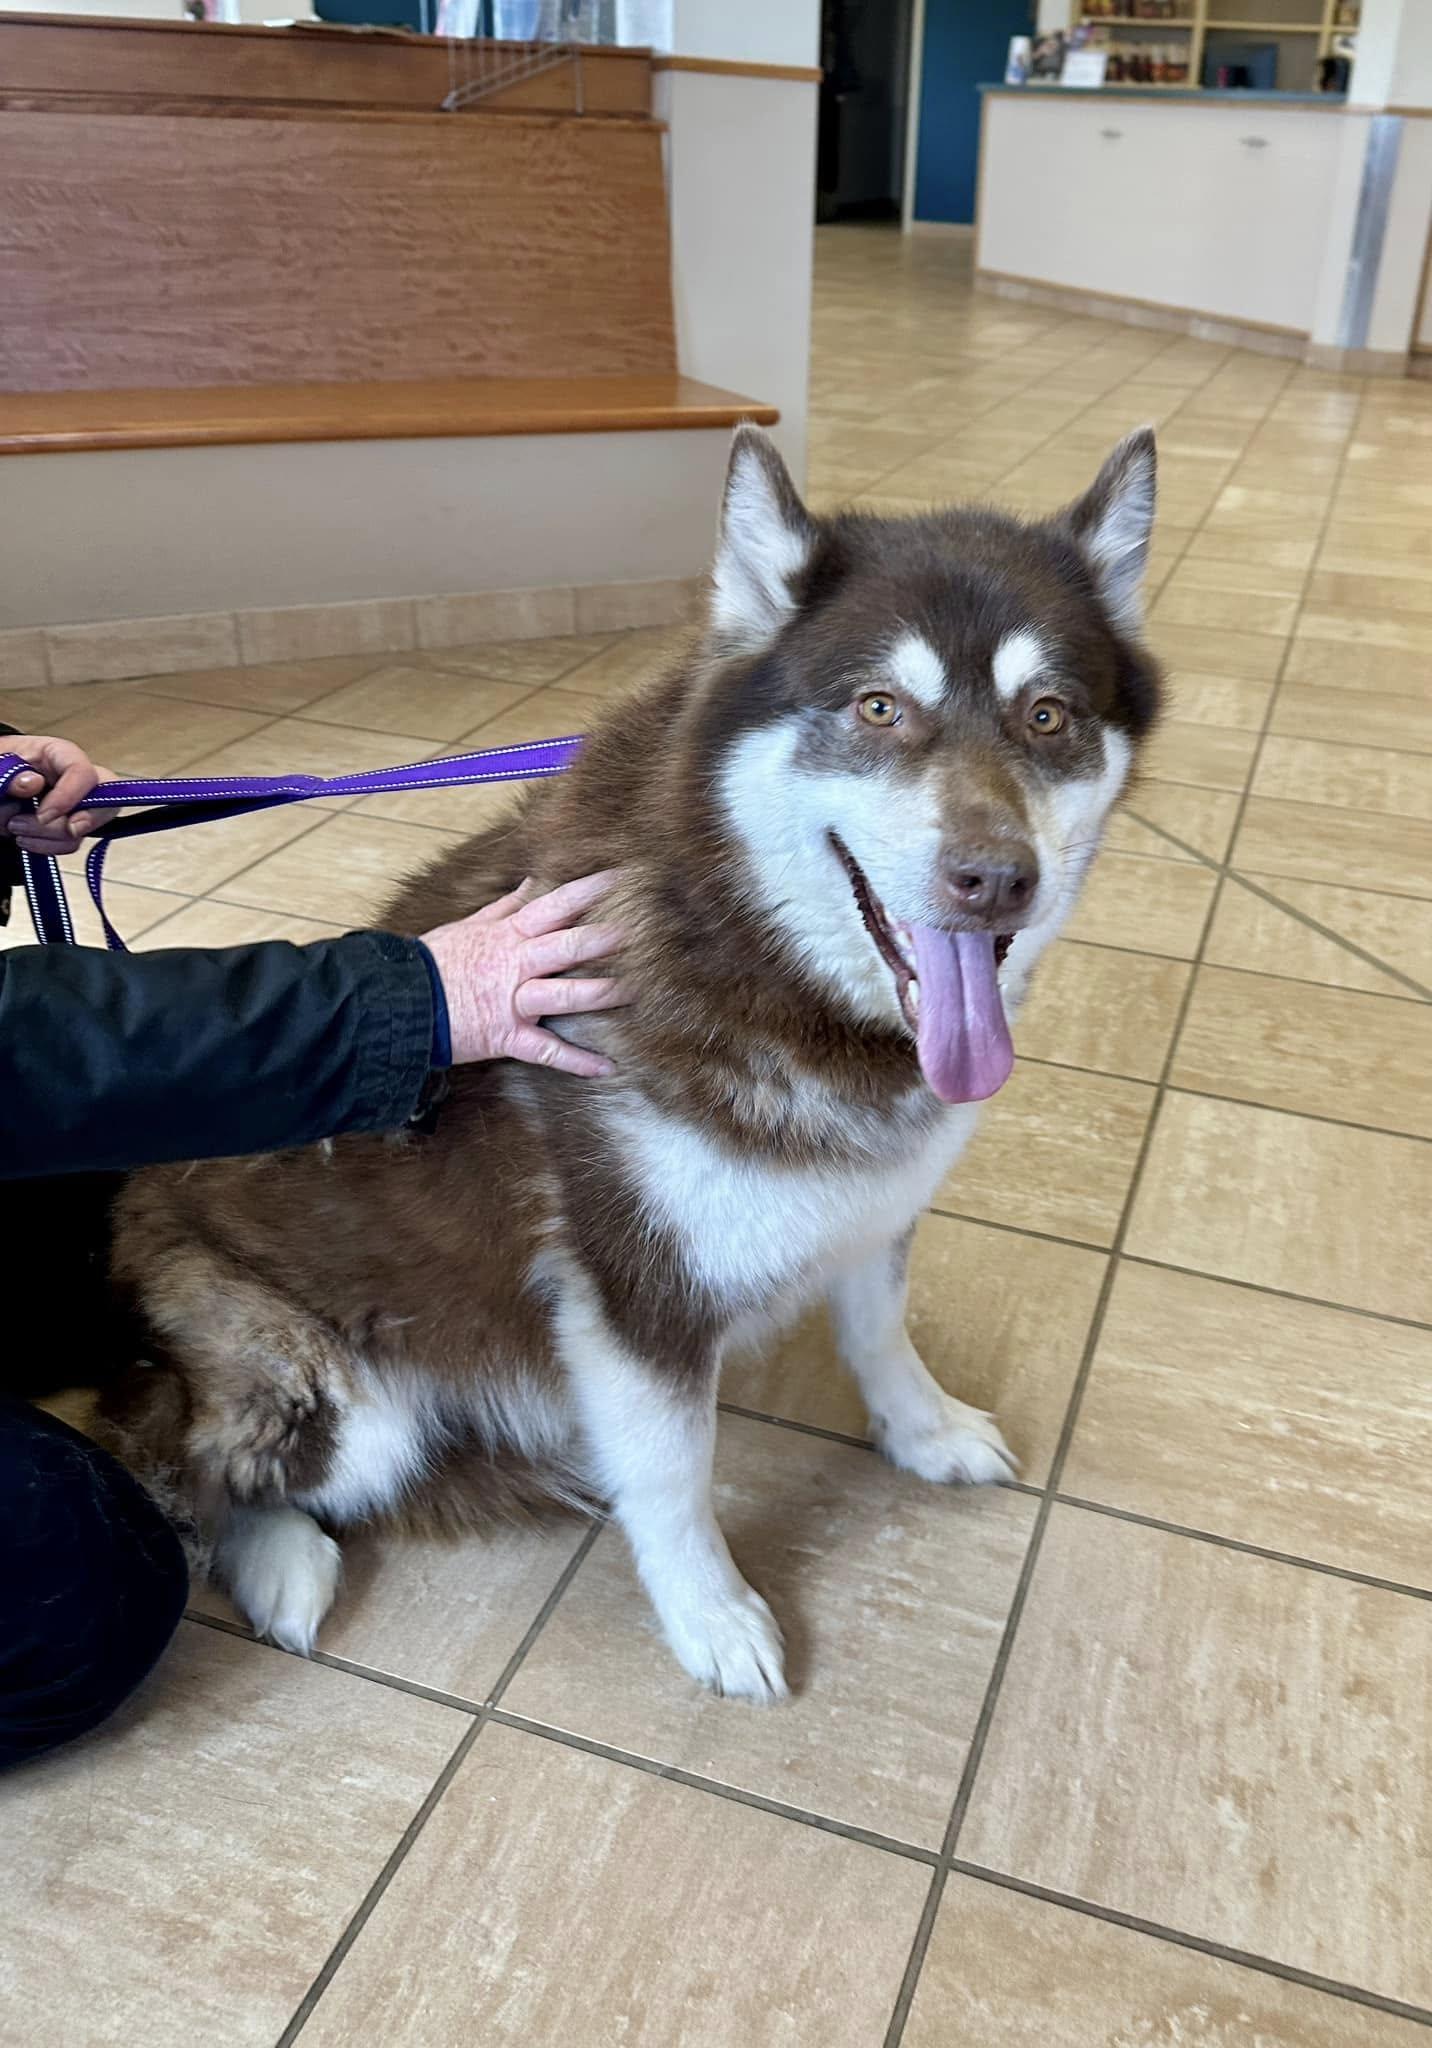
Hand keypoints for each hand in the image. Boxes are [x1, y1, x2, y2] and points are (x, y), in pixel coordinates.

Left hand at [0, 736, 115, 856]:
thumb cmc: (0, 765)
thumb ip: (11, 771)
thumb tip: (32, 783)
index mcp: (60, 754)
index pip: (83, 773)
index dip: (69, 796)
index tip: (43, 815)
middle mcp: (76, 779)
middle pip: (105, 801)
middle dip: (83, 821)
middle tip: (57, 827)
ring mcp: (77, 804)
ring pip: (84, 829)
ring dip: (50, 837)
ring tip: (15, 827)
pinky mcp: (69, 826)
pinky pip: (70, 843)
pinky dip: (46, 846)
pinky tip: (24, 838)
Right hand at [421, 871, 627, 1078]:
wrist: (397, 1003)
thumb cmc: (431, 964)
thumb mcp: (466, 927)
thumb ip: (503, 907)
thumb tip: (531, 883)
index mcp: (507, 934)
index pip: (555, 904)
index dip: (589, 891)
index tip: (621, 878)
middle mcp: (515, 964)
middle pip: (568, 945)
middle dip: (606, 938)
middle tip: (644, 930)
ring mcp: (512, 1001)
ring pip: (565, 994)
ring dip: (603, 993)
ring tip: (638, 991)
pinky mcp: (506, 1036)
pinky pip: (547, 1051)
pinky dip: (577, 1061)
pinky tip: (608, 1068)